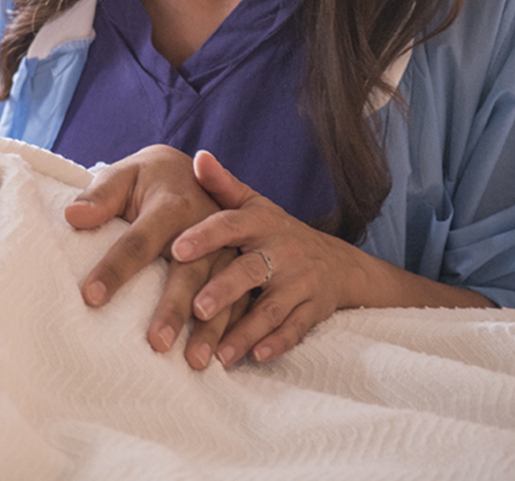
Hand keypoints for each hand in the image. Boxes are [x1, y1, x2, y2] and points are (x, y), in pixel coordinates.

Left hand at [64, 144, 246, 367]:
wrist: (194, 171)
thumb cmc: (150, 179)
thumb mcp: (125, 175)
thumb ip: (100, 195)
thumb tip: (73, 215)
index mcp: (172, 204)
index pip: (138, 240)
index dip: (115, 268)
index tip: (91, 296)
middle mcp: (207, 228)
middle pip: (189, 272)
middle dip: (173, 308)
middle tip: (158, 344)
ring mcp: (232, 250)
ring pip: (228, 292)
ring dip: (212, 329)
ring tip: (196, 362)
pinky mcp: (247, 266)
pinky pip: (252, 301)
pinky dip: (244, 331)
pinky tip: (228, 359)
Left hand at [170, 150, 363, 365]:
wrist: (339, 261)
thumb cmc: (276, 232)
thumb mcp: (254, 205)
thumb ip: (223, 185)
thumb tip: (198, 156)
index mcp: (262, 222)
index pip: (230, 225)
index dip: (204, 236)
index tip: (176, 249)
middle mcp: (283, 250)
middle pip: (251, 270)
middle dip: (224, 290)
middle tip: (195, 308)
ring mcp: (302, 281)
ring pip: (273, 307)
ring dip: (245, 330)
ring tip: (218, 352)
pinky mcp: (316, 309)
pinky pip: (297, 329)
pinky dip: (278, 343)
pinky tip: (256, 357)